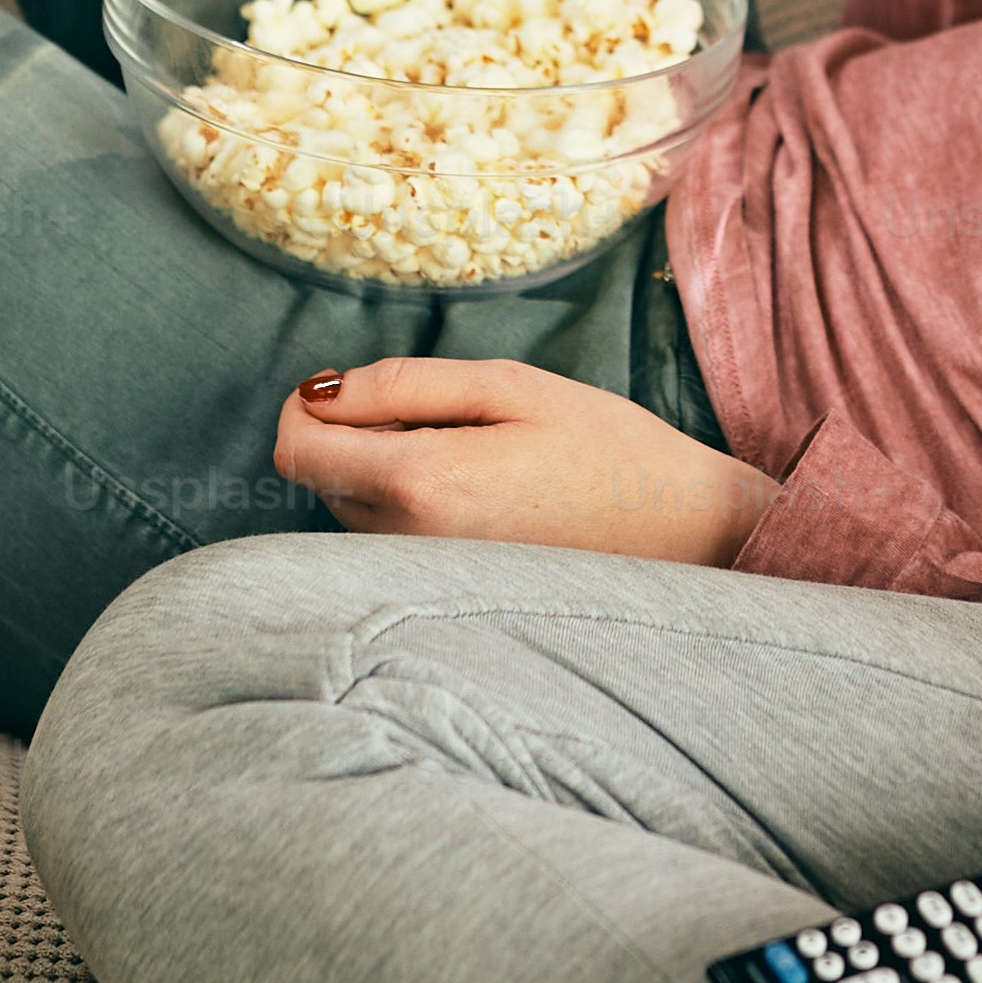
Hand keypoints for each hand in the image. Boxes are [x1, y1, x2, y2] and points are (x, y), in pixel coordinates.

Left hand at [273, 356, 781, 564]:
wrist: (685, 535)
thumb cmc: (605, 449)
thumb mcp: (510, 386)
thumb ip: (404, 385)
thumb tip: (320, 393)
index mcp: (421, 484)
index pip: (296, 447)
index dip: (310, 405)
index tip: (356, 389)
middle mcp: (408, 544)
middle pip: (321, 477)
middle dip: (356, 436)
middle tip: (446, 419)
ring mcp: (425, 581)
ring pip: (354, 510)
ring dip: (384, 474)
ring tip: (475, 460)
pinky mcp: (444, 597)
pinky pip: (390, 541)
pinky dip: (411, 509)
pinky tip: (481, 498)